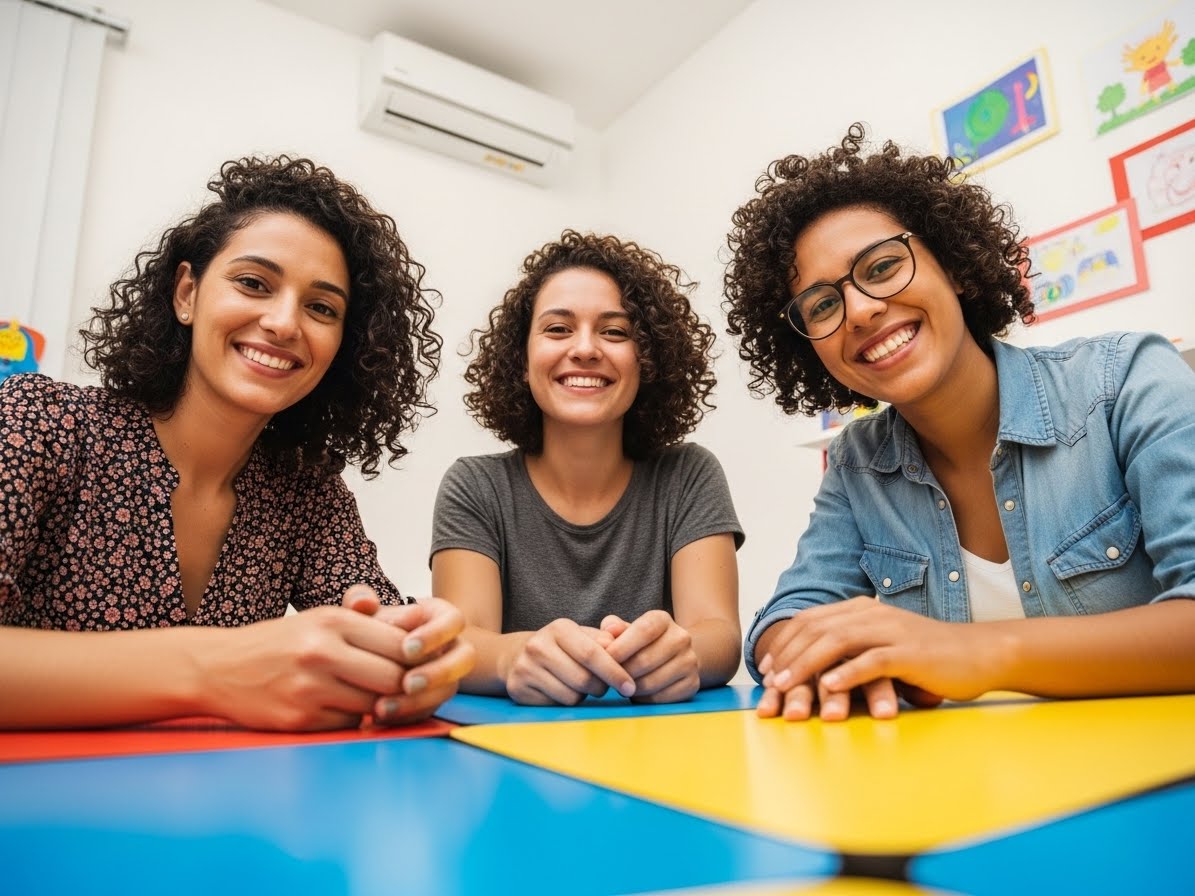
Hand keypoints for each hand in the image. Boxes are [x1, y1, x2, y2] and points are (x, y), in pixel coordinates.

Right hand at [198, 600, 408, 730]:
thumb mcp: (321, 619)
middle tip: (407, 689)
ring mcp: (309, 688)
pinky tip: (343, 708)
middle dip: (406, 687)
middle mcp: (322, 652)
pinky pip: (348, 724)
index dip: (417, 658)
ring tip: (376, 698)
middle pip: (394, 678)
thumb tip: (420, 624)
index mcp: (334, 621)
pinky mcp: (298, 719)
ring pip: (374, 705)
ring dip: (380, 706)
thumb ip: (368, 622)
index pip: (400, 644)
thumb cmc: (281, 642)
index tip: (419, 664)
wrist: (218, 667)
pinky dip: (353, 720)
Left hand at [343, 588, 474, 725]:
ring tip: (384, 707)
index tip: (407, 647)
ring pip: (450, 689)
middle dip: (438, 672)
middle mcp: (452, 647)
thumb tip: (363, 604)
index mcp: (443, 618)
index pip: (453, 621)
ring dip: (421, 700)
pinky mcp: (433, 700)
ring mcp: (446, 676)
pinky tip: (381, 717)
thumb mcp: (367, 611)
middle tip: (408, 682)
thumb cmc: (372, 625)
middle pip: (465, 658)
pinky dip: (407, 716)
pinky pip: (430, 710)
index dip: (434, 635)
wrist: (366, 653)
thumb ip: (360, 601)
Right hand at [504, 618, 635, 705]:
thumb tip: (620, 643)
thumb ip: (605, 639)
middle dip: (600, 687)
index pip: (592, 654)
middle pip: (583, 679)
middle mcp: (538, 646)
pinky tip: (561, 689)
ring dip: (582, 695)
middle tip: (601, 685)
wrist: (517, 655)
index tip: (630, 686)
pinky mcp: (518, 689)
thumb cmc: (561, 647)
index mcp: (559, 628)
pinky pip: (556, 705)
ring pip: (571, 696)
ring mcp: (525, 668)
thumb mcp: (582, 635)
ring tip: (577, 683)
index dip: (614, 672)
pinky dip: (565, 701)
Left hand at [601, 610, 699, 703]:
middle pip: (646, 660)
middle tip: (608, 678)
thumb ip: (614, 628)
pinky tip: (636, 693)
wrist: (675, 655)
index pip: (643, 631)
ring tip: (621, 685)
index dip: (621, 646)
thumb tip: (608, 629)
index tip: (605, 659)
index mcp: (663, 620)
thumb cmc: (641, 643)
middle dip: (622, 672)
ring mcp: (690, 662)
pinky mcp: (692, 684)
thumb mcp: (628, 630)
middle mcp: (681, 638)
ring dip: (630, 688)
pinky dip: (643, 699)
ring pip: (651, 682)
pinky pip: (660, 698)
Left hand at [757, 597, 1004, 719]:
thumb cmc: (930, 657)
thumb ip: (853, 651)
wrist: (980, 654)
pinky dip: (847, 674)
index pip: (811, 621)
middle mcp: (872, 615)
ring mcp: (891, 631)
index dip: (784, 643)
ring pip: (837, 643)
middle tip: (768, 682)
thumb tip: (816, 672)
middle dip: (787, 656)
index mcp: (862, 610)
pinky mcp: (910, 653)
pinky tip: (829, 687)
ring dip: (806, 665)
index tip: (765, 667)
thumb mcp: (884, 647)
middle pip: (816, 630)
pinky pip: (872, 661)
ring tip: (786, 685)